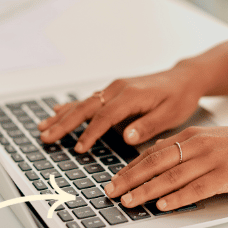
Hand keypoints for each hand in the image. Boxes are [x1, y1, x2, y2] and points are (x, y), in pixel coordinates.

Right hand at [38, 62, 206, 151]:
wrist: (184, 79)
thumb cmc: (179, 98)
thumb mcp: (170, 115)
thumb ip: (148, 126)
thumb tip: (127, 137)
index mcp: (132, 95)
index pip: (106, 116)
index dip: (91, 133)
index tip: (79, 148)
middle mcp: (119, 89)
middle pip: (86, 108)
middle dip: (64, 123)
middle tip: (46, 137)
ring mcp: (114, 88)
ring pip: (83, 103)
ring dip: (62, 116)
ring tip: (43, 127)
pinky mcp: (114, 90)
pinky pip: (89, 99)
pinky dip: (70, 106)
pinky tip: (56, 110)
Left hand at [103, 125, 227, 210]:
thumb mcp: (212, 140)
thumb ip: (186, 148)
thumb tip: (160, 156)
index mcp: (192, 136)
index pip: (153, 152)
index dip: (130, 167)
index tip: (114, 179)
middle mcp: (197, 145)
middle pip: (155, 163)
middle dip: (129, 179)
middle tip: (110, 192)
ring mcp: (211, 159)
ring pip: (170, 177)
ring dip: (146, 191)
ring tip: (129, 202)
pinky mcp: (226, 175)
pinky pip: (196, 189)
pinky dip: (177, 198)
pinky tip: (163, 205)